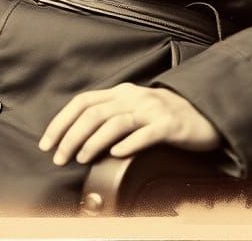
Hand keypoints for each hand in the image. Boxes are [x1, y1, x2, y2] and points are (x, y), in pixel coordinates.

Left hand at [38, 82, 220, 165]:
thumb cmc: (165, 115)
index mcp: (122, 93)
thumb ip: (110, 116)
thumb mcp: (134, 109)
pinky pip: (146, 133)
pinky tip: (117, 154)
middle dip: (71, 135)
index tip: (46, 142)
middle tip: (59, 157)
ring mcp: (152, 109)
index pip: (83, 102)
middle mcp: (134, 97)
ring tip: (81, 158)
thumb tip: (76, 136)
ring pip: (116, 122)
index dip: (61, 121)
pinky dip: (129, 143)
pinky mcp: (169, 125)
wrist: (205, 113)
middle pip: (94, 113)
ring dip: (94, 141)